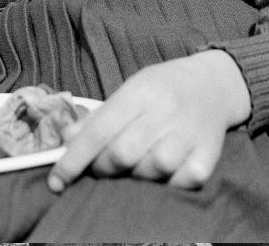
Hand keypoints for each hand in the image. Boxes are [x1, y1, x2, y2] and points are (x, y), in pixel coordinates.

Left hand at [48, 50, 250, 191]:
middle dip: (101, 169)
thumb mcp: (130, 90)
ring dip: (135, 177)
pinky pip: (181, 183)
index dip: (73, 158)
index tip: (55, 181)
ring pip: (151, 170)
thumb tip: (64, 140)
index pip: (99, 129)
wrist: (213, 83)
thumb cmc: (162, 89)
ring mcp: (189, 133)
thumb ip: (98, 117)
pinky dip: (168, 185)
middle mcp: (165, 109)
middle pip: (122, 153)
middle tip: (99, 169)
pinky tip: (164, 173)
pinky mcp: (209, 155)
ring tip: (135, 167)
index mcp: (140, 91)